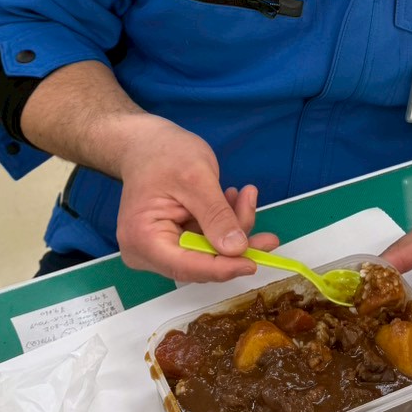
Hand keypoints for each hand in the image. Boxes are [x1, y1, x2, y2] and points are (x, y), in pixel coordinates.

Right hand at [113, 115, 277, 280]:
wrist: (147, 143)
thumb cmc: (163, 154)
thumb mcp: (196, 178)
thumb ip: (216, 215)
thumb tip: (237, 249)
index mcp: (143, 239)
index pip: (186, 267)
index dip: (223, 268)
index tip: (254, 263)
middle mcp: (146, 252)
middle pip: (200, 263)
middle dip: (235, 245)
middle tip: (268, 235)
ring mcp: (160, 248)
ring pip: (208, 253)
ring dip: (232, 229)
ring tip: (245, 197)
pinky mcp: (173, 241)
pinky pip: (206, 241)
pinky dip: (223, 224)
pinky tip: (231, 200)